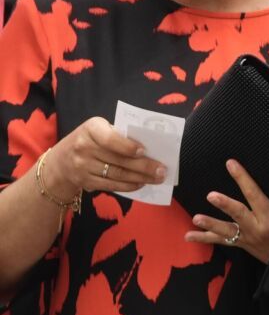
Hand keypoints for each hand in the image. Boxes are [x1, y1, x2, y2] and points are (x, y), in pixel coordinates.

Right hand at [45, 118, 166, 203]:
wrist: (59, 161)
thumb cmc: (89, 140)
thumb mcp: (98, 130)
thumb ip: (118, 135)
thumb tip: (149, 147)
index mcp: (91, 128)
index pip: (110, 138)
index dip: (127, 146)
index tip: (144, 151)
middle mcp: (84, 147)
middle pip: (119, 159)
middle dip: (144, 166)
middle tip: (163, 170)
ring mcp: (82, 166)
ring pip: (117, 174)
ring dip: (140, 177)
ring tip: (157, 178)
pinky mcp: (84, 182)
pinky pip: (110, 185)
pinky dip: (128, 186)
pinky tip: (141, 183)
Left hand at [186, 160, 268, 264]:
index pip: (255, 194)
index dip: (243, 179)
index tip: (231, 164)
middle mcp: (258, 227)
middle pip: (239, 214)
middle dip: (225, 205)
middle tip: (211, 196)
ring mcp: (247, 237)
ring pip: (227, 230)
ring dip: (210, 224)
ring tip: (196, 219)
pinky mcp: (240, 244)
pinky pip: (221, 241)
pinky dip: (204, 237)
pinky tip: (189, 236)